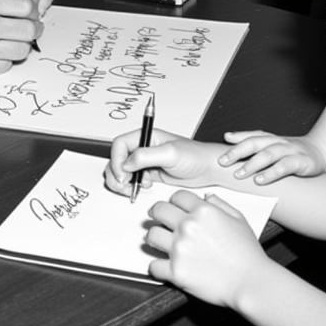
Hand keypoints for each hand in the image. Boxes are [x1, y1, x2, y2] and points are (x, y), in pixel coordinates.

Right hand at [0, 0, 41, 77]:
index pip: (26, 5)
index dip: (29, 9)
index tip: (27, 13)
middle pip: (29, 30)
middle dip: (31, 29)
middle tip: (28, 28)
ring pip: (21, 50)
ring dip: (19, 45)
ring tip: (10, 40)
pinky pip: (5, 66)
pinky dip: (3, 60)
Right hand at [106, 127, 223, 195]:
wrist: (208, 169)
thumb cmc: (195, 156)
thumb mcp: (171, 153)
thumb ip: (146, 156)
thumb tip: (126, 163)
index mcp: (146, 136)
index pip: (120, 144)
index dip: (117, 160)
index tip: (123, 174)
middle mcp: (143, 148)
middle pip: (116, 158)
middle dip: (116, 173)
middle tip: (126, 185)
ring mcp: (145, 162)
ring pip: (121, 170)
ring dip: (122, 181)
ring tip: (133, 188)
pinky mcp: (150, 173)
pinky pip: (132, 179)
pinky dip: (131, 186)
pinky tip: (144, 187)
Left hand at [146, 190, 263, 305]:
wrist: (251, 282)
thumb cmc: (248, 254)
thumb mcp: (239, 219)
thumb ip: (220, 204)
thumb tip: (206, 196)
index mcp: (203, 211)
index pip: (177, 196)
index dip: (174, 201)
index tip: (174, 207)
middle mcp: (188, 226)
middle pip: (158, 210)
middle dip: (157, 213)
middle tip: (158, 218)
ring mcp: (180, 249)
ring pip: (151, 235)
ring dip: (154, 237)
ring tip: (159, 241)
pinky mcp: (176, 272)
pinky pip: (154, 266)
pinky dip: (157, 267)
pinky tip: (162, 266)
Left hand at [218, 130, 325, 183]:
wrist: (322, 152)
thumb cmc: (293, 153)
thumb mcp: (273, 147)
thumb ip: (254, 145)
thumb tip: (229, 140)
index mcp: (271, 138)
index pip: (252, 135)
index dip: (237, 137)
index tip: (222, 142)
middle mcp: (278, 142)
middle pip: (255, 143)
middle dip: (237, 152)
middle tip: (223, 161)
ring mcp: (290, 151)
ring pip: (268, 154)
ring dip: (252, 164)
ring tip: (239, 173)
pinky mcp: (301, 162)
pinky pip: (284, 167)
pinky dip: (271, 173)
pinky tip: (260, 180)